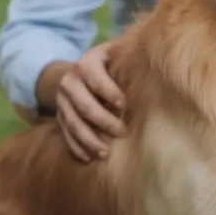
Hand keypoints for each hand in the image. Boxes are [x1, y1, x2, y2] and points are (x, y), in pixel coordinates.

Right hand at [37, 42, 125, 161]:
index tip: (123, 104)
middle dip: (103, 120)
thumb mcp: (120, 56)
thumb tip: (155, 80)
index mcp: (86, 62)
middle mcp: (70, 81)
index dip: (107, 89)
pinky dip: (77, 148)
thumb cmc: (115, 65)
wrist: (83, 73)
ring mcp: (62, 100)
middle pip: (83, 104)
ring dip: (89, 140)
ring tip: (105, 152)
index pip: (91, 73)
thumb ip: (132, 64)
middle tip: (122, 131)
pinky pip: (65, 135)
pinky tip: (89, 158)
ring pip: (72, 123)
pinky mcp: (60, 117)